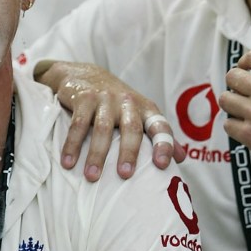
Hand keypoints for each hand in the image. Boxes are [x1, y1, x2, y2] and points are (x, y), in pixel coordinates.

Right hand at [35, 60, 184, 179]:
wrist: (84, 74)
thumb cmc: (116, 103)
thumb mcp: (140, 114)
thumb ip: (159, 135)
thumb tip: (182, 159)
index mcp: (145, 109)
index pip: (160, 126)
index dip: (164, 144)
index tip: (162, 165)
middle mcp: (128, 102)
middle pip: (131, 128)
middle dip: (129, 152)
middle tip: (125, 175)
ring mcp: (105, 98)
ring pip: (102, 128)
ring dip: (97, 154)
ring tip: (92, 177)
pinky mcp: (84, 98)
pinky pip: (78, 124)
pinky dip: (72, 144)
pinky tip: (67, 162)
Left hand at [221, 48, 250, 179]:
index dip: (245, 61)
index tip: (244, 67)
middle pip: (233, 77)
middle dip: (236, 83)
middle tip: (242, 91)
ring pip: (226, 100)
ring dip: (233, 104)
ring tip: (243, 109)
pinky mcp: (249, 135)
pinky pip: (229, 124)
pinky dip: (236, 126)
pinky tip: (247, 128)